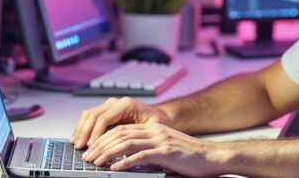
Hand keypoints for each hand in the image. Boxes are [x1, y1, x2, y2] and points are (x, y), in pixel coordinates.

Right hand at [70, 97, 171, 148]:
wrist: (159, 116)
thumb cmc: (157, 122)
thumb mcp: (152, 129)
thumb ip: (137, 135)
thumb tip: (124, 147)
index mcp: (126, 104)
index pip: (104, 118)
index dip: (95, 133)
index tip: (91, 145)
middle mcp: (116, 103)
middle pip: (93, 115)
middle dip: (84, 132)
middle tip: (80, 147)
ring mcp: (109, 106)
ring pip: (88, 115)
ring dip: (80, 129)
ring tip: (75, 144)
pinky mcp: (106, 111)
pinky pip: (90, 118)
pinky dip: (82, 128)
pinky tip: (78, 138)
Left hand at [83, 123, 234, 176]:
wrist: (211, 157)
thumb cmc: (189, 157)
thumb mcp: (165, 149)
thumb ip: (147, 150)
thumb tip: (125, 159)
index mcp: (153, 128)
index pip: (122, 129)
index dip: (104, 138)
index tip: (92, 148)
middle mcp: (155, 131)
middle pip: (120, 134)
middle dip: (101, 145)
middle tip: (88, 156)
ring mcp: (160, 140)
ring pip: (126, 143)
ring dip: (108, 153)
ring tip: (96, 162)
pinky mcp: (166, 152)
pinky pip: (140, 156)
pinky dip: (125, 162)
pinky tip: (115, 169)